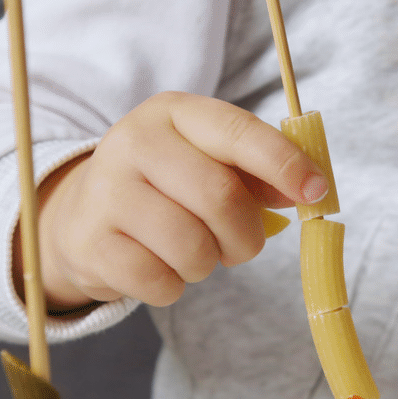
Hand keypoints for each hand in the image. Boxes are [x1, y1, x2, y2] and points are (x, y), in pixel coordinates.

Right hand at [19, 91, 327, 309]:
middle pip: (219, 197)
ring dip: (207, 264)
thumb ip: (258, 172)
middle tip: (242, 246)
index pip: (237, 132)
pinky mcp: (91, 243)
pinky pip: (160, 282)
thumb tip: (309, 189)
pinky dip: (173, 286)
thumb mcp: (206, 160)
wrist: (81, 214)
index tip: (316, 192)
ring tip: (192, 252)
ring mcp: (107, 192)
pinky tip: (158, 266)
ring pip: (191, 247)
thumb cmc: (164, 185)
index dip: (283, 163)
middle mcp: (134, 142)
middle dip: (245, 235)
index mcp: (173, 112)